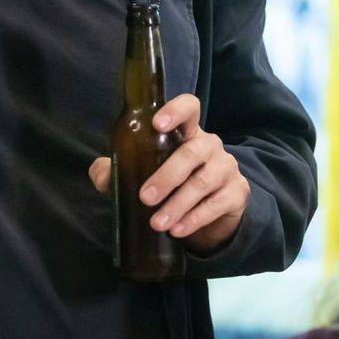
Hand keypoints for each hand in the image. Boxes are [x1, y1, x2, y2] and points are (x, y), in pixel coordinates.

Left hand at [87, 94, 249, 253]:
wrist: (214, 211)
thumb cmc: (177, 183)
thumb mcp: (149, 172)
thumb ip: (122, 169)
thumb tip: (101, 173)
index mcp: (188, 133)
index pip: (189, 108)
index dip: (175, 111)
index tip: (157, 124)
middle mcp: (210, 145)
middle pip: (192, 152)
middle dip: (167, 176)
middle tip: (145, 198)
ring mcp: (227, 168)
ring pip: (204, 181)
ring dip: (179, 204)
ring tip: (157, 223)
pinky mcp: (237, 193)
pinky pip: (216, 204)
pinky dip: (195, 219)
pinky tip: (177, 230)